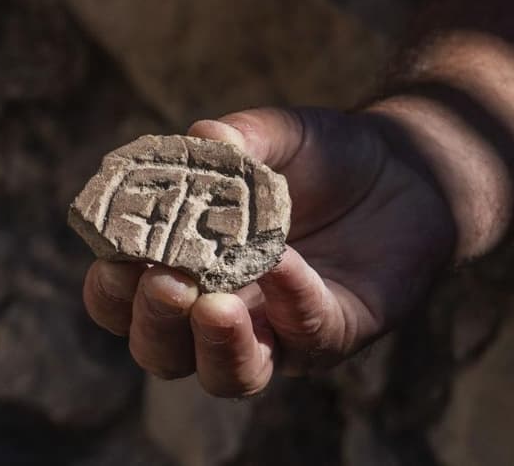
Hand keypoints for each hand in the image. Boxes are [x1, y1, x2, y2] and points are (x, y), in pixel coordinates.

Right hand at [81, 107, 454, 396]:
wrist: (403, 167)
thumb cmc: (320, 158)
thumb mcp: (274, 137)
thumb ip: (237, 139)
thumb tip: (203, 136)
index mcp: (187, 270)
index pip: (125, 303)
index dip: (110, 290)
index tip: (113, 257)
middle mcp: (224, 313)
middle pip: (165, 352)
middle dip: (155, 324)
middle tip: (163, 281)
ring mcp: (280, 333)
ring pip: (232, 376)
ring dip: (215, 346)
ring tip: (214, 304)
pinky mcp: (336, 333)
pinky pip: (309, 338)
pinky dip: (291, 304)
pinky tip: (283, 263)